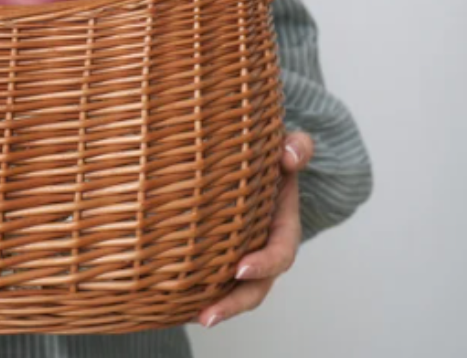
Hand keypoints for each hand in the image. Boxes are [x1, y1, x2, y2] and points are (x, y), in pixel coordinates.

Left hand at [198, 131, 314, 328]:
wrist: (252, 163)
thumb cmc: (268, 156)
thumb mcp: (287, 148)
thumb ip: (297, 148)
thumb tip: (289, 157)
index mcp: (281, 228)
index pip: (279, 254)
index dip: (263, 264)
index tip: (240, 270)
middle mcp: (261, 250)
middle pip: (254, 287)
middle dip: (233, 304)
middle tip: (207, 316)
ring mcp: (240, 256)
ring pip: (232, 291)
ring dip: (214, 307)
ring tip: (189, 318)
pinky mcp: (218, 257)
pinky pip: (210, 280)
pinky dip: (195, 294)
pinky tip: (170, 306)